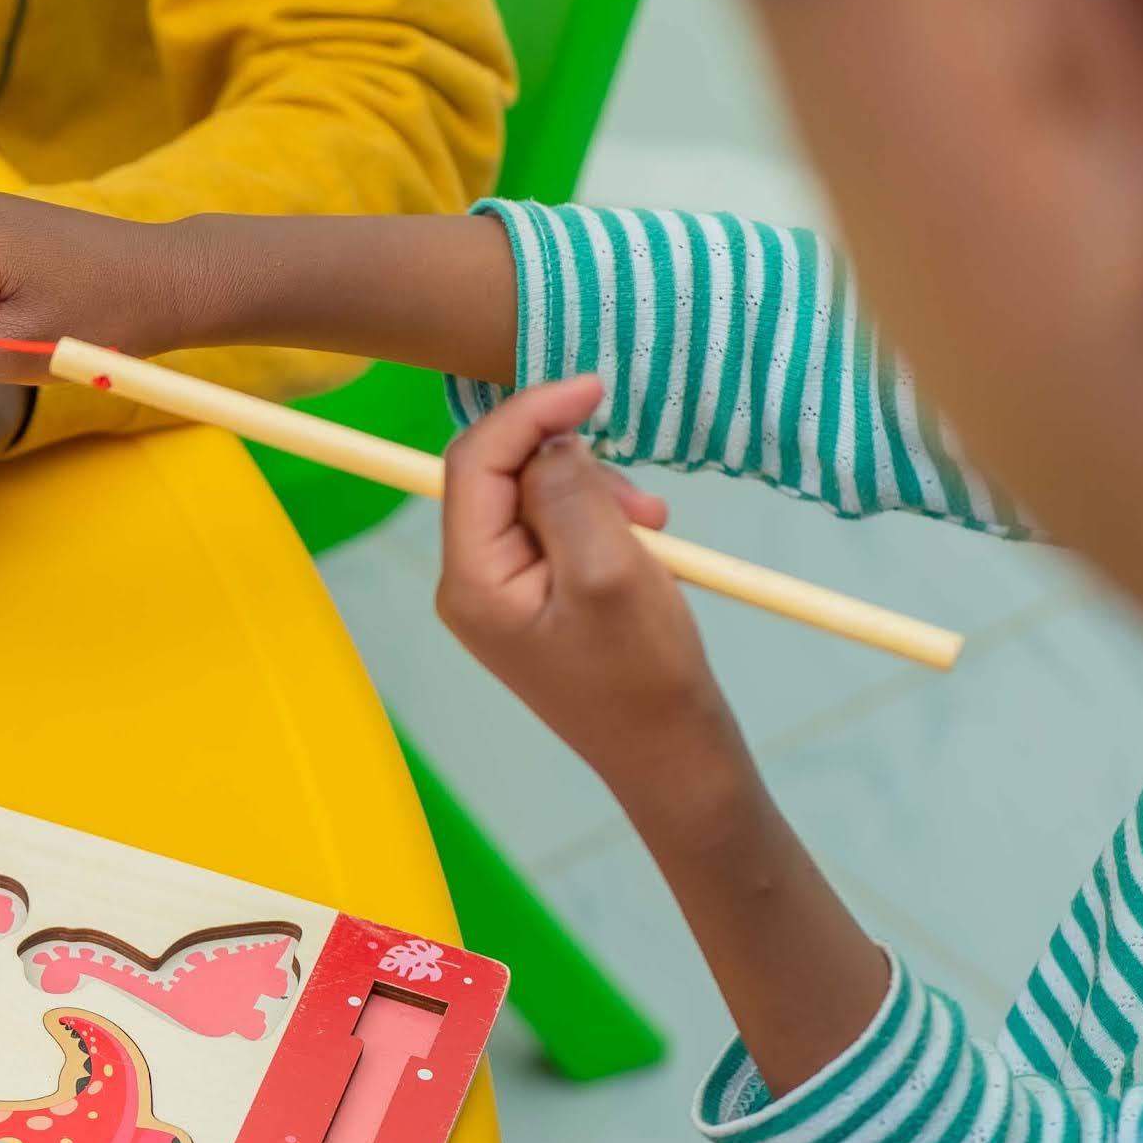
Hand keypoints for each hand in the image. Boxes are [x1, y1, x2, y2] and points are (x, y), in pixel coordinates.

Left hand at [435, 383, 747, 796]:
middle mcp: (471, 582)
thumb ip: (570, 493)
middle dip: (573, 464)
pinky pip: (558, 528)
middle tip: (646, 507)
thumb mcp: (611, 569)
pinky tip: (645, 551)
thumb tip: (548, 442)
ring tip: (654, 534)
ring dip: (598, 495)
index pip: (476, 461)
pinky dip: (602, 522)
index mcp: (472, 579)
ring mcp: (501, 591)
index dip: (530, 412)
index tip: (594, 387)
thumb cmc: (644, 676)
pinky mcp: (535, 596)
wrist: (671, 754)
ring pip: (537, 497)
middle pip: (502, 474)